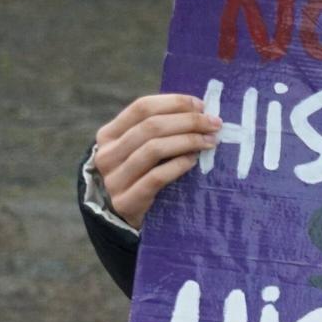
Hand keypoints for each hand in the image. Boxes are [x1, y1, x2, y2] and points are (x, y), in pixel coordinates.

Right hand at [94, 94, 221, 228]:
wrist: (122, 218)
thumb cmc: (140, 175)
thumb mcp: (140, 150)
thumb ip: (159, 131)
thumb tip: (200, 110)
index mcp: (108, 134)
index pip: (141, 107)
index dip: (174, 103)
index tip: (201, 105)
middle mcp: (106, 154)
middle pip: (151, 126)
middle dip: (188, 121)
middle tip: (214, 124)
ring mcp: (113, 179)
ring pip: (153, 149)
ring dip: (188, 141)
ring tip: (210, 141)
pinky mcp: (126, 201)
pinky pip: (156, 177)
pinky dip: (178, 165)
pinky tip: (194, 160)